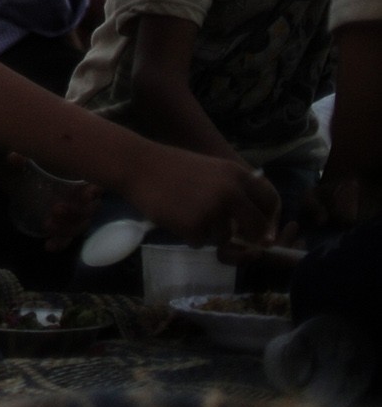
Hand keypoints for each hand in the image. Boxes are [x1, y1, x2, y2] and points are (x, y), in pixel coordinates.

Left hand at [3, 155, 100, 250]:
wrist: (23, 177)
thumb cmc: (34, 164)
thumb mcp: (27, 160)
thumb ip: (23, 158)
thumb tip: (14, 158)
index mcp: (79, 178)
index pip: (96, 185)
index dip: (95, 191)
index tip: (86, 194)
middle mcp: (82, 197)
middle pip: (89, 209)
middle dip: (75, 212)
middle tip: (55, 209)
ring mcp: (75, 213)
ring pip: (80, 225)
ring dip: (66, 228)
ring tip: (47, 225)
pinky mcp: (64, 225)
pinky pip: (68, 237)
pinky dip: (61, 243)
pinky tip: (49, 246)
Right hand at [128, 144, 280, 251]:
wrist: (135, 164)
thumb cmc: (172, 167)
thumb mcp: (212, 171)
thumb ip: (235, 192)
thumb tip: (259, 228)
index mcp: (237, 175)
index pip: (270, 202)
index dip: (267, 217)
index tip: (258, 225)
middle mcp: (231, 193)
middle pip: (257, 228)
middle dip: (246, 236)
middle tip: (229, 231)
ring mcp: (213, 210)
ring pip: (224, 238)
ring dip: (208, 233)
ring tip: (186, 213)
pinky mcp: (194, 225)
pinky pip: (199, 242)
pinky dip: (188, 235)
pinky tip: (174, 218)